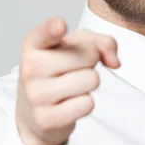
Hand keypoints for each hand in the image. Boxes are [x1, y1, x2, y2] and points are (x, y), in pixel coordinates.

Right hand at [15, 17, 119, 144]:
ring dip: (89, 83)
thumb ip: (100, 42)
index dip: (54, 28)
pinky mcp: (45, 119)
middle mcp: (30, 67)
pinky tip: (68, 103)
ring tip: (71, 86)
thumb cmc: (58, 71)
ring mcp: (35, 94)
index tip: (60, 26)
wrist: (33, 112)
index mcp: (33, 44)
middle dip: (90, 61)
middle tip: (71, 69)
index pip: (46, 32)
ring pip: (92, 79)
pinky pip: (87, 104)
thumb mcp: (75, 47)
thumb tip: (114, 62)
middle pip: (89, 54)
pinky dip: (85, 103)